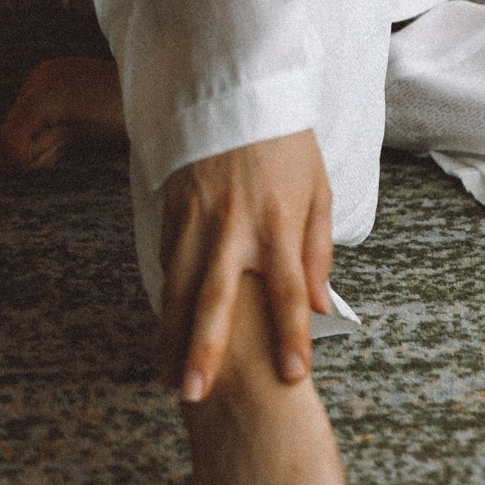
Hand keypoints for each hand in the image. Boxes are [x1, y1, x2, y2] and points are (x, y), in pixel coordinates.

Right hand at [158, 128, 332, 404]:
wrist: (236, 91)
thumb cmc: (286, 145)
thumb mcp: (317, 190)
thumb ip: (317, 251)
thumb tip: (319, 305)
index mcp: (279, 222)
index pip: (287, 291)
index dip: (292, 335)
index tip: (293, 377)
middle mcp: (235, 226)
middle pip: (217, 298)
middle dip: (204, 350)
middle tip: (195, 394)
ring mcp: (197, 217)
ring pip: (178, 287)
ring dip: (171, 336)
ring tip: (169, 376)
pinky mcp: (173, 208)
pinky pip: (165, 260)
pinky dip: (164, 297)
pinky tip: (164, 328)